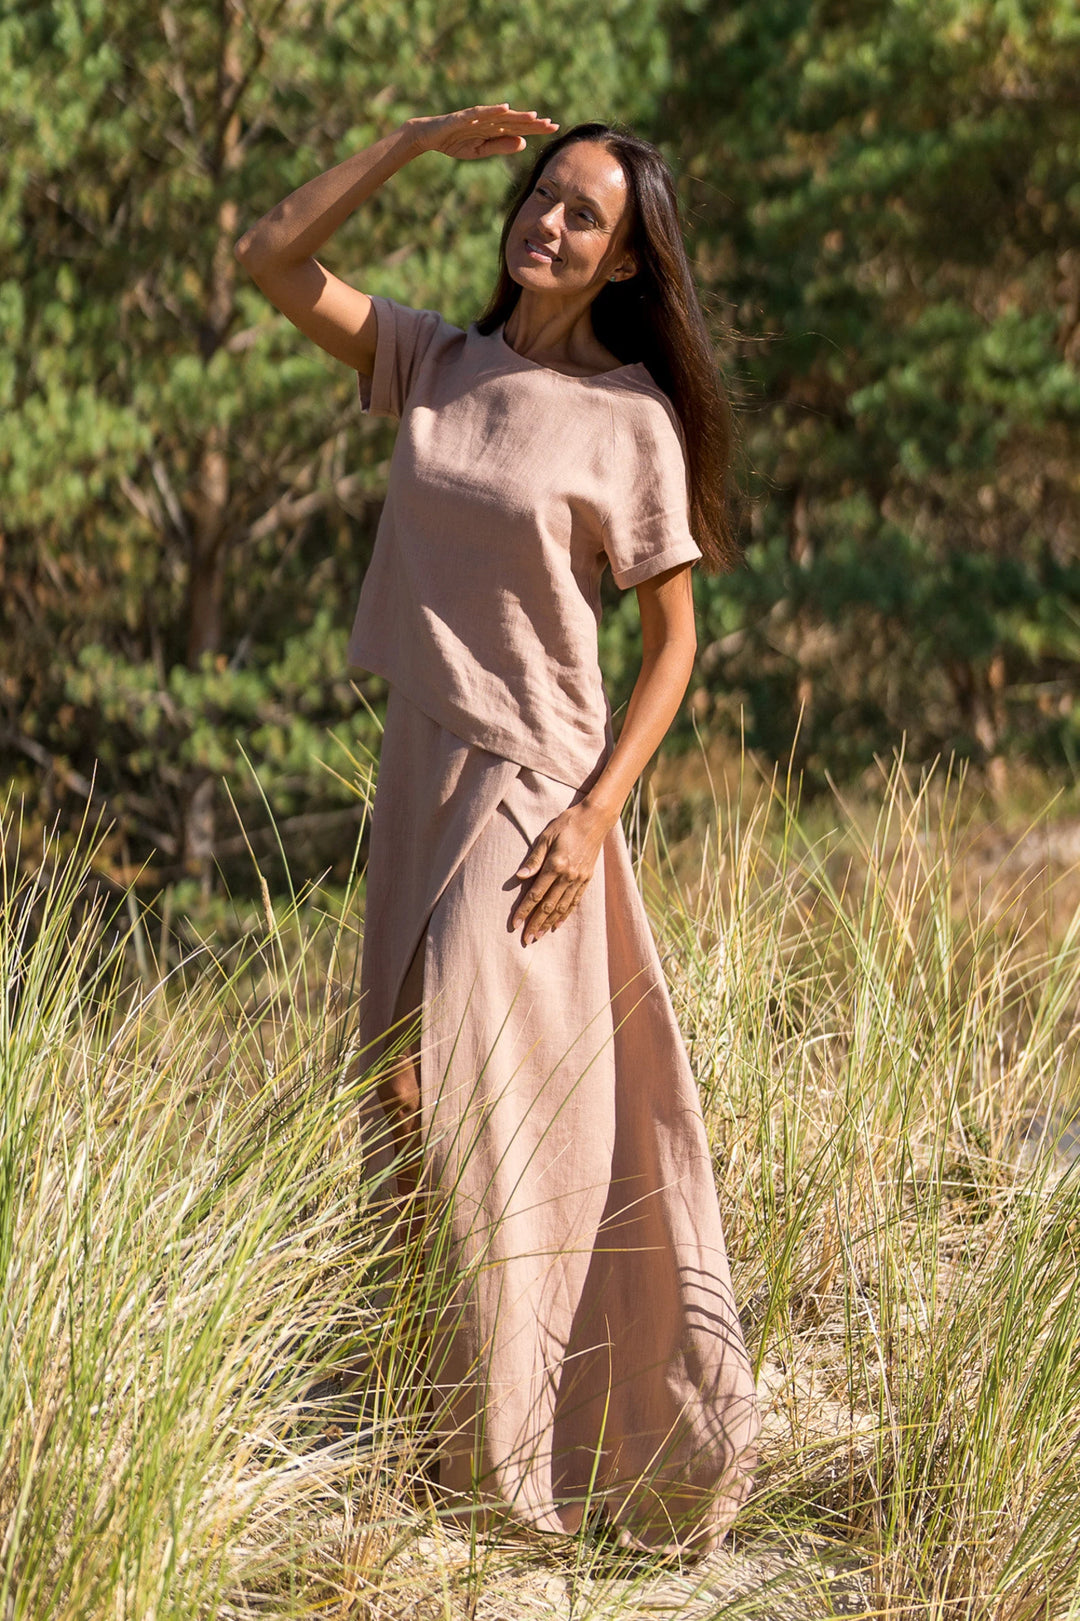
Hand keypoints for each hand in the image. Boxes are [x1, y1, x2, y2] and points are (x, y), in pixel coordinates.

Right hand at [408, 103, 558, 160]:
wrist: (430, 136)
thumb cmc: (455, 142)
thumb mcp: (480, 151)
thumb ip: (500, 146)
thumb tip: (522, 143)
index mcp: (494, 130)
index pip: (519, 129)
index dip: (536, 129)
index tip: (554, 130)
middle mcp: (490, 120)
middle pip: (515, 121)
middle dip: (533, 123)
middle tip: (553, 124)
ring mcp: (478, 117)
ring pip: (502, 116)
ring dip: (518, 116)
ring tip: (535, 116)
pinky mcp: (465, 116)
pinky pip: (481, 112)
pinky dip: (493, 110)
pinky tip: (506, 108)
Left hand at [510, 801, 612, 945]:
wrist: (595, 818)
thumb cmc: (567, 824)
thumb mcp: (546, 836)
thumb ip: (534, 859)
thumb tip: (520, 877)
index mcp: (556, 865)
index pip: (536, 894)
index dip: (524, 910)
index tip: (515, 925)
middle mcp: (568, 876)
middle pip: (548, 906)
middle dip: (535, 924)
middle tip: (525, 940)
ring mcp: (579, 879)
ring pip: (562, 907)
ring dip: (549, 923)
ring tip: (538, 936)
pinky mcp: (587, 879)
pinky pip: (575, 901)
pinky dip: (566, 915)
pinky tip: (557, 924)